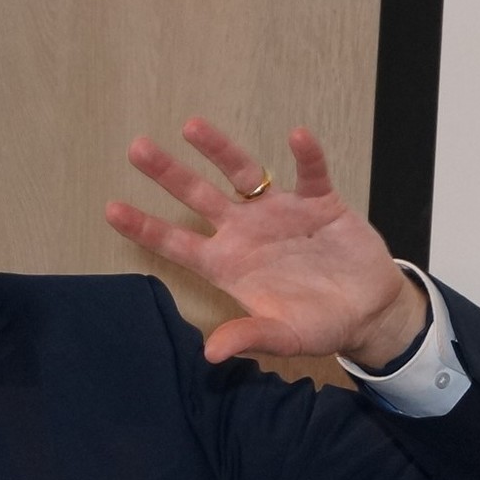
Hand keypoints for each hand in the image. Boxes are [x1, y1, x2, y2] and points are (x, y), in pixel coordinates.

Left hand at [105, 117, 427, 367]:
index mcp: (228, 264)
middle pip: (198, 196)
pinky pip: (311, 173)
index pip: (177, 243)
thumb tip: (211, 354)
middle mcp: (245, 232)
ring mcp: (279, 213)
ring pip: (244, 173)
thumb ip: (250, 337)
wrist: (368, 312)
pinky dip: (306, 156)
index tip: (111, 210)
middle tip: (136, 148)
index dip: (146, 227)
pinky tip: (297, 136)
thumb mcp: (284, 337)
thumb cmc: (318, 325)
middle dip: (168, 173)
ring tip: (191, 126)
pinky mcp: (320, 202)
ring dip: (219, 149)